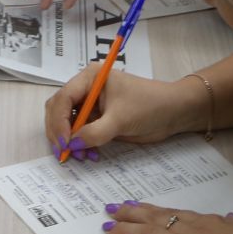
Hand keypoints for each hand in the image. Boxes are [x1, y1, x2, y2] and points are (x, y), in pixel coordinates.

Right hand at [43, 65, 202, 151]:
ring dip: (70, 141)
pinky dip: (81, 144)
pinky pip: (80, 132)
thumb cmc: (148, 106)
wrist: (173, 113)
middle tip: (65, 154)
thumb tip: (71, 146)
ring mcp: (91, 104)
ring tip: (82, 156)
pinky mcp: (97, 119)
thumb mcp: (120, 119)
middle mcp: (86, 88)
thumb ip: (94, 133)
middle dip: (60, 132)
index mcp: (89, 78)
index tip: (64, 142)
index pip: (64, 98)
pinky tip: (91, 154)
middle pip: (59, 110)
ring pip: (67, 123)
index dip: (59, 121)